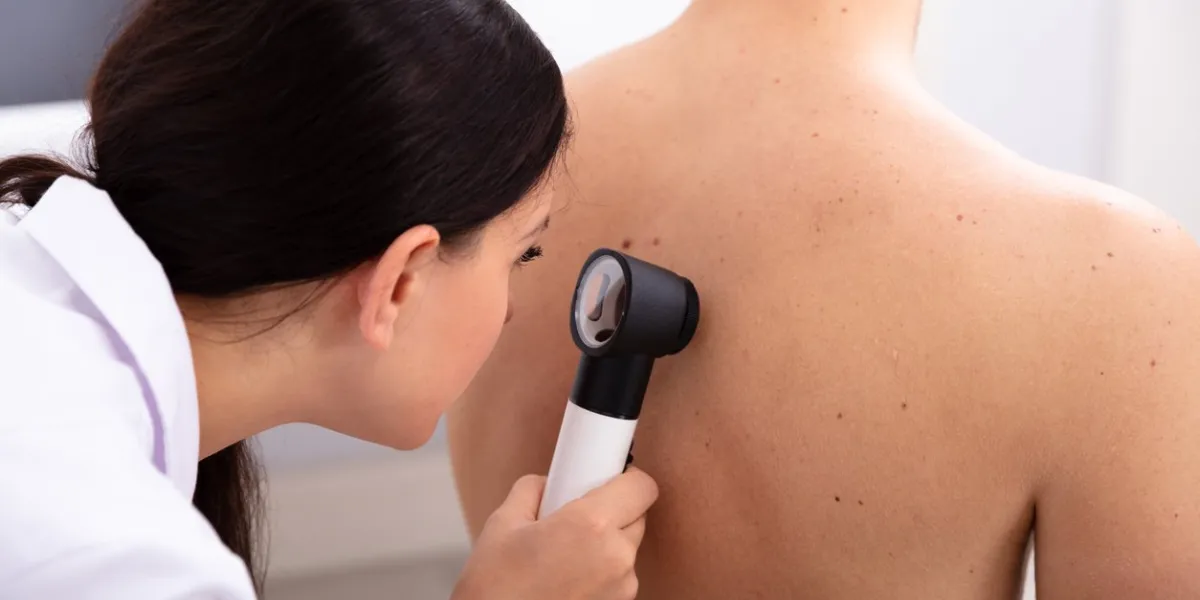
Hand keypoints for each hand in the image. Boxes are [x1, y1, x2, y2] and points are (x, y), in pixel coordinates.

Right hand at [452, 467, 658, 599]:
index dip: (627, 478)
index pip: (642, 486)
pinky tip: (568, 577)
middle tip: (576, 516)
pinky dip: (602, 572)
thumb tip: (548, 483)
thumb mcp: (503, 524)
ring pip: (627, 549)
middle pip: (637, 516)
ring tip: (565, 554)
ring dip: (607, 544)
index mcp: (591, 526)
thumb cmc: (495, 588)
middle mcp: (616, 557)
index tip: (610, 478)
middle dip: (613, 511)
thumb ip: (533, 491)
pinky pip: (619, 577)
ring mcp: (621, 589)